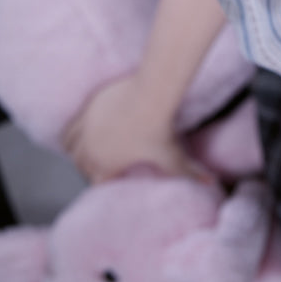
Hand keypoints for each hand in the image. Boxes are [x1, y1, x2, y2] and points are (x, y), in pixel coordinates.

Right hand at [62, 73, 211, 184]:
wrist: (149, 95)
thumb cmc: (159, 130)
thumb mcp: (173, 157)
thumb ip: (189, 174)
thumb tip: (211, 185)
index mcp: (106, 165)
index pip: (97, 183)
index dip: (106, 182)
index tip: (112, 179)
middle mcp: (90, 150)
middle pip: (82, 166)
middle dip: (90, 167)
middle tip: (101, 165)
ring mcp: (85, 128)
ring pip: (71, 148)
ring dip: (77, 152)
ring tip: (85, 152)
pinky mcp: (85, 109)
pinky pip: (69, 128)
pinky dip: (71, 134)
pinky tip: (76, 134)